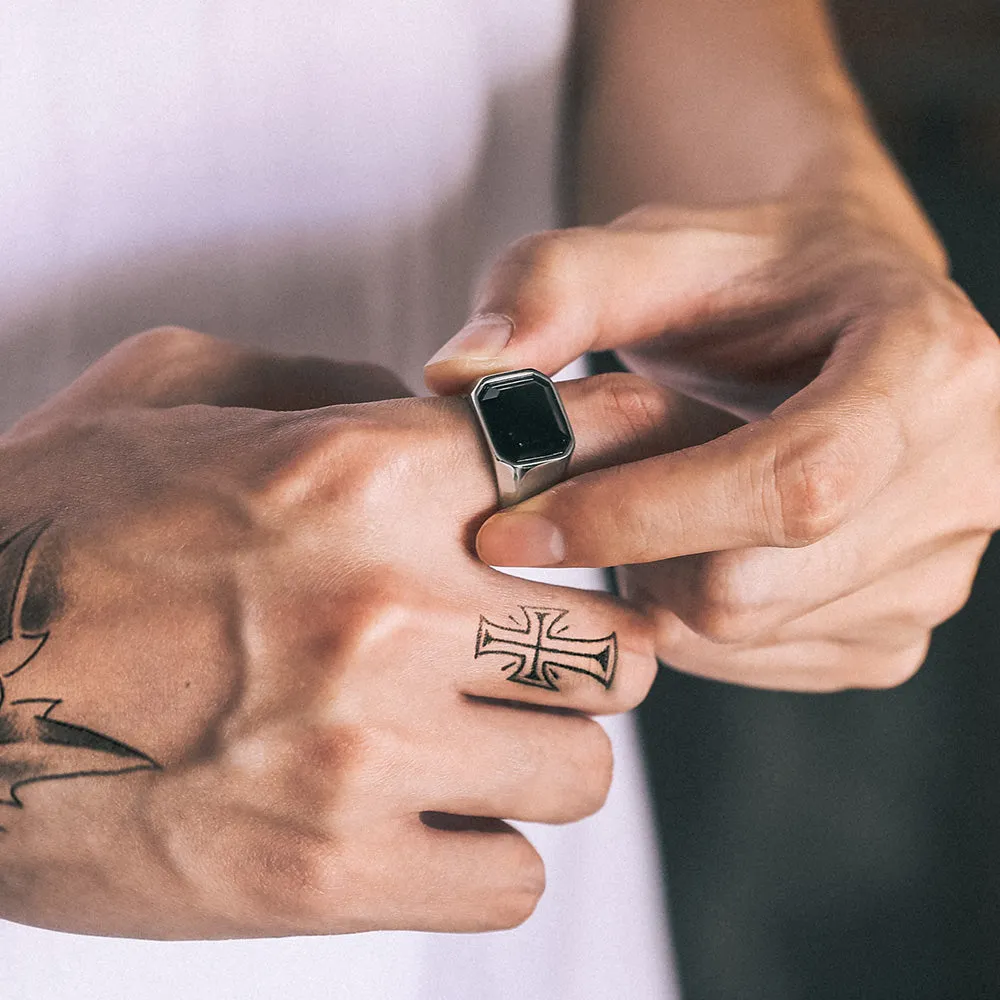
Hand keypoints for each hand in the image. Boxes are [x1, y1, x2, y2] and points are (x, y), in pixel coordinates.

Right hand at [0, 328, 656, 937]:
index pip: (584, 459)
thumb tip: (434, 402)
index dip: (619, 481)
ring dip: (538, 760)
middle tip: (526, 657)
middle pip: (621, 646)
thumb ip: (325, 378)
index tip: (609, 509)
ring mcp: (365, 749)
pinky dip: (484, 855)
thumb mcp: (171, 392)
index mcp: (360, 472)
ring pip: (583, 772)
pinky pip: (512, 880)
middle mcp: (387, 605)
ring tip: (463, 745)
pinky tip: (420, 820)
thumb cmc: (51, 531)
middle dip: (587, 654)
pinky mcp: (329, 874)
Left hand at [424, 199, 999, 690]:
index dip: (637, 514)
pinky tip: (686, 543)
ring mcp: (939, 570)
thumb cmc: (745, 280)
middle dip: (630, 552)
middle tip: (574, 497)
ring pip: (745, 634)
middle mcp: (967, 476)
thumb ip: (553, 286)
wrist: (830, 320)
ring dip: (653, 580)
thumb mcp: (653, 248)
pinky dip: (689, 616)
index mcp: (928, 364)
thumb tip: (459, 372)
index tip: (509, 526)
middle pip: (755, 585)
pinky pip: (758, 661)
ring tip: (644, 501)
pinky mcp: (896, 629)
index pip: (788, 481)